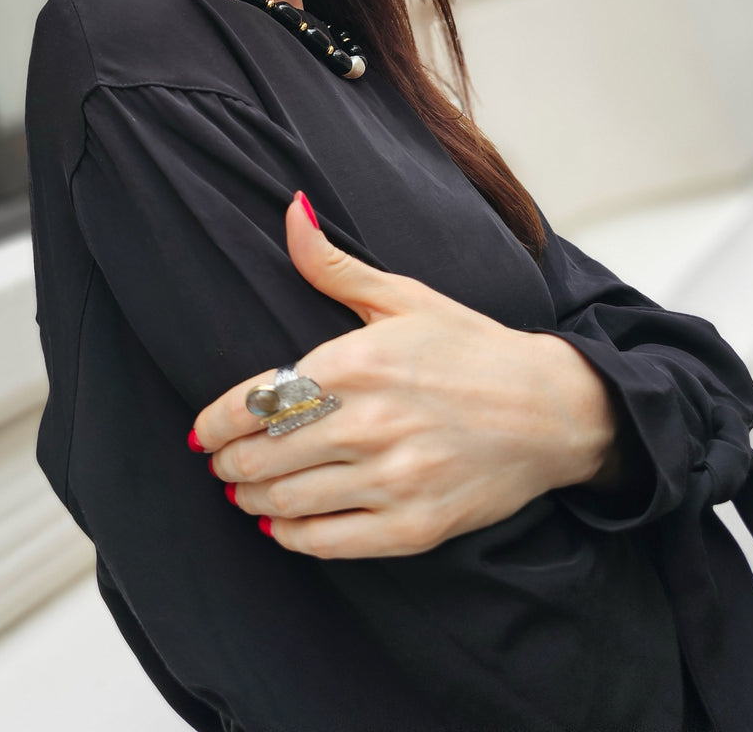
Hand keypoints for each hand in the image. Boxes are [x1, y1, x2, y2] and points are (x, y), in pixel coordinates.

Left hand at [190, 191, 621, 558]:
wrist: (552, 408)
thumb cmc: (470, 348)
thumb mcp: (402, 295)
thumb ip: (332, 263)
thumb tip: (290, 209)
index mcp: (358, 362)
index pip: (258, 400)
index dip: (216, 422)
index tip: (201, 431)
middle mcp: (370, 423)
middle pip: (263, 455)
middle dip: (227, 462)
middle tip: (219, 462)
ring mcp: (394, 478)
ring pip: (287, 501)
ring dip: (251, 498)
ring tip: (244, 490)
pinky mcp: (415, 525)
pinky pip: (329, 542)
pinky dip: (292, 536)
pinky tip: (282, 524)